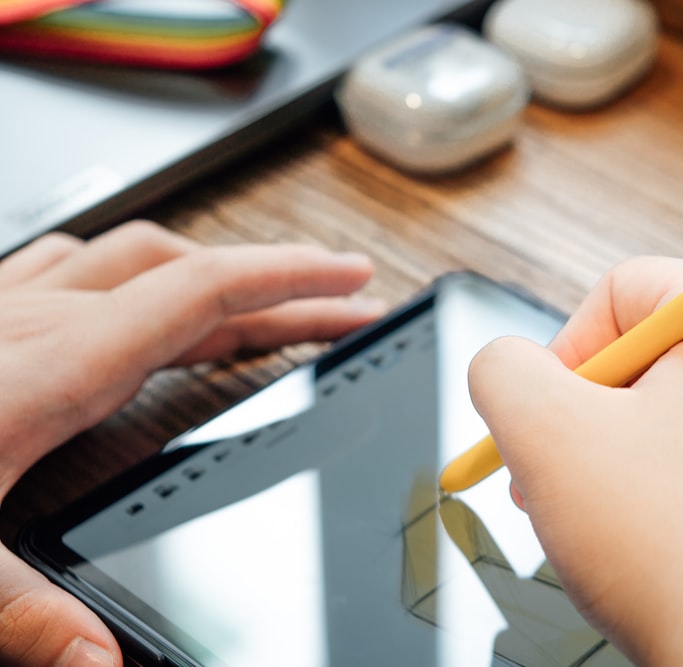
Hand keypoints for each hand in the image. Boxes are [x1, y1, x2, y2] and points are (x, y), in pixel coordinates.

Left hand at [0, 221, 383, 666]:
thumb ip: (29, 620)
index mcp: (49, 367)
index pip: (200, 294)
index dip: (290, 280)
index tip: (352, 282)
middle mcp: (34, 320)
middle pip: (190, 275)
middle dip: (281, 287)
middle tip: (343, 309)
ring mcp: (3, 308)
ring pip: (136, 259)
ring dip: (214, 274)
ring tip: (265, 304)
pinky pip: (79, 267)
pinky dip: (138, 275)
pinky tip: (141, 299)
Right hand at [468, 257, 682, 666]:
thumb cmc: (675, 546)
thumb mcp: (545, 432)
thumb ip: (500, 369)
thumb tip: (506, 367)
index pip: (619, 292)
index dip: (561, 352)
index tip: (545, 422)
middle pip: (638, 358)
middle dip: (576, 419)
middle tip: (550, 479)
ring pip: (660, 421)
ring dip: (602, 465)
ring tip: (589, 524)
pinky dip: (649, 500)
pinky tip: (637, 549)